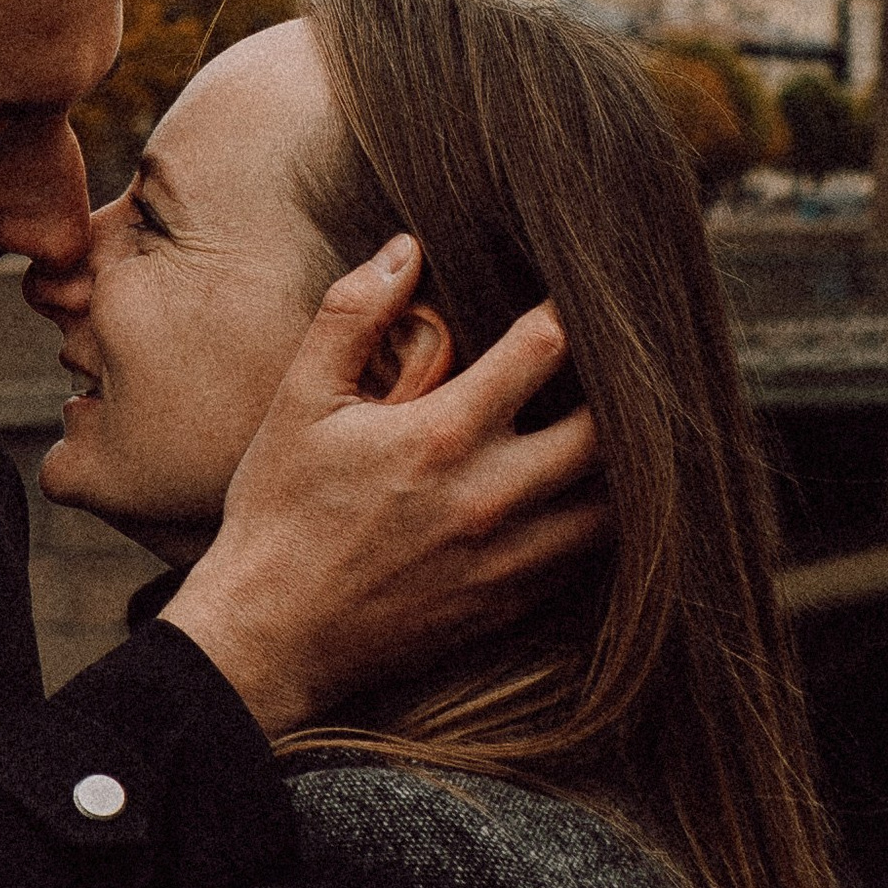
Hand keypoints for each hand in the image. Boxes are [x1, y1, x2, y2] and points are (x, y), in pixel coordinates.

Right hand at [159, 237, 604, 735]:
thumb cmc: (279, 512)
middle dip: (617, 389)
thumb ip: (352, 315)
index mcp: (443, 436)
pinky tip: (578, 497)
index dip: (568, 308)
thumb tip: (406, 248)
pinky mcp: (508, 606)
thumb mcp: (299, 400)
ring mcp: (506, 560)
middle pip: (606, 433)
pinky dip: (593, 524)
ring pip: (612, 507)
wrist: (267, 638)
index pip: (546, 349)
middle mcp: (490, 498)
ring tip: (610, 430)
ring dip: (619, 466)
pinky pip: (585, 562)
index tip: (576, 289)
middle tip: (613, 361)